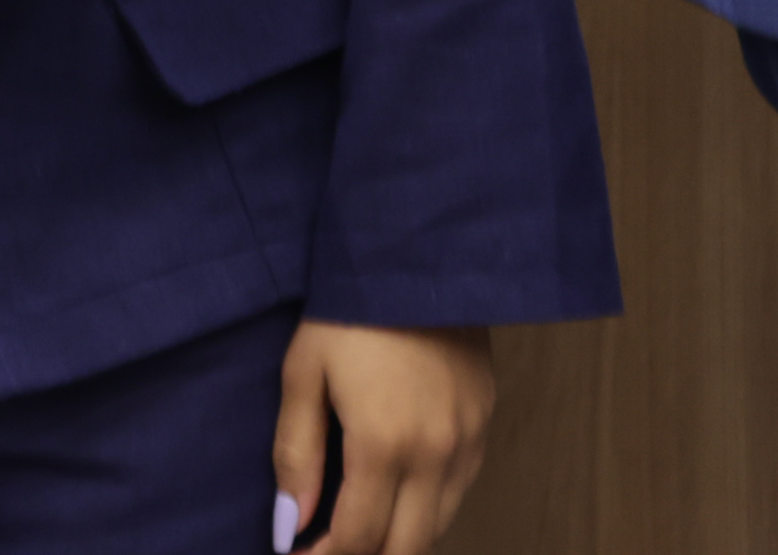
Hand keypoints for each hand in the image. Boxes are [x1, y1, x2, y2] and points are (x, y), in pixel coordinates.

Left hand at [273, 320, 494, 553]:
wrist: (416, 253)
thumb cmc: (348, 310)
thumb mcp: (303, 373)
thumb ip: (297, 453)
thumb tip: (291, 522)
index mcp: (383, 444)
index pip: (359, 539)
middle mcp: (435, 455)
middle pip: (406, 549)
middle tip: (331, 548)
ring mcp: (468, 441)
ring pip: (439, 526)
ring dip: (399, 538)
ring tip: (361, 527)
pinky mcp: (485, 422)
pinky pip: (460, 490)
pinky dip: (429, 508)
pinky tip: (400, 495)